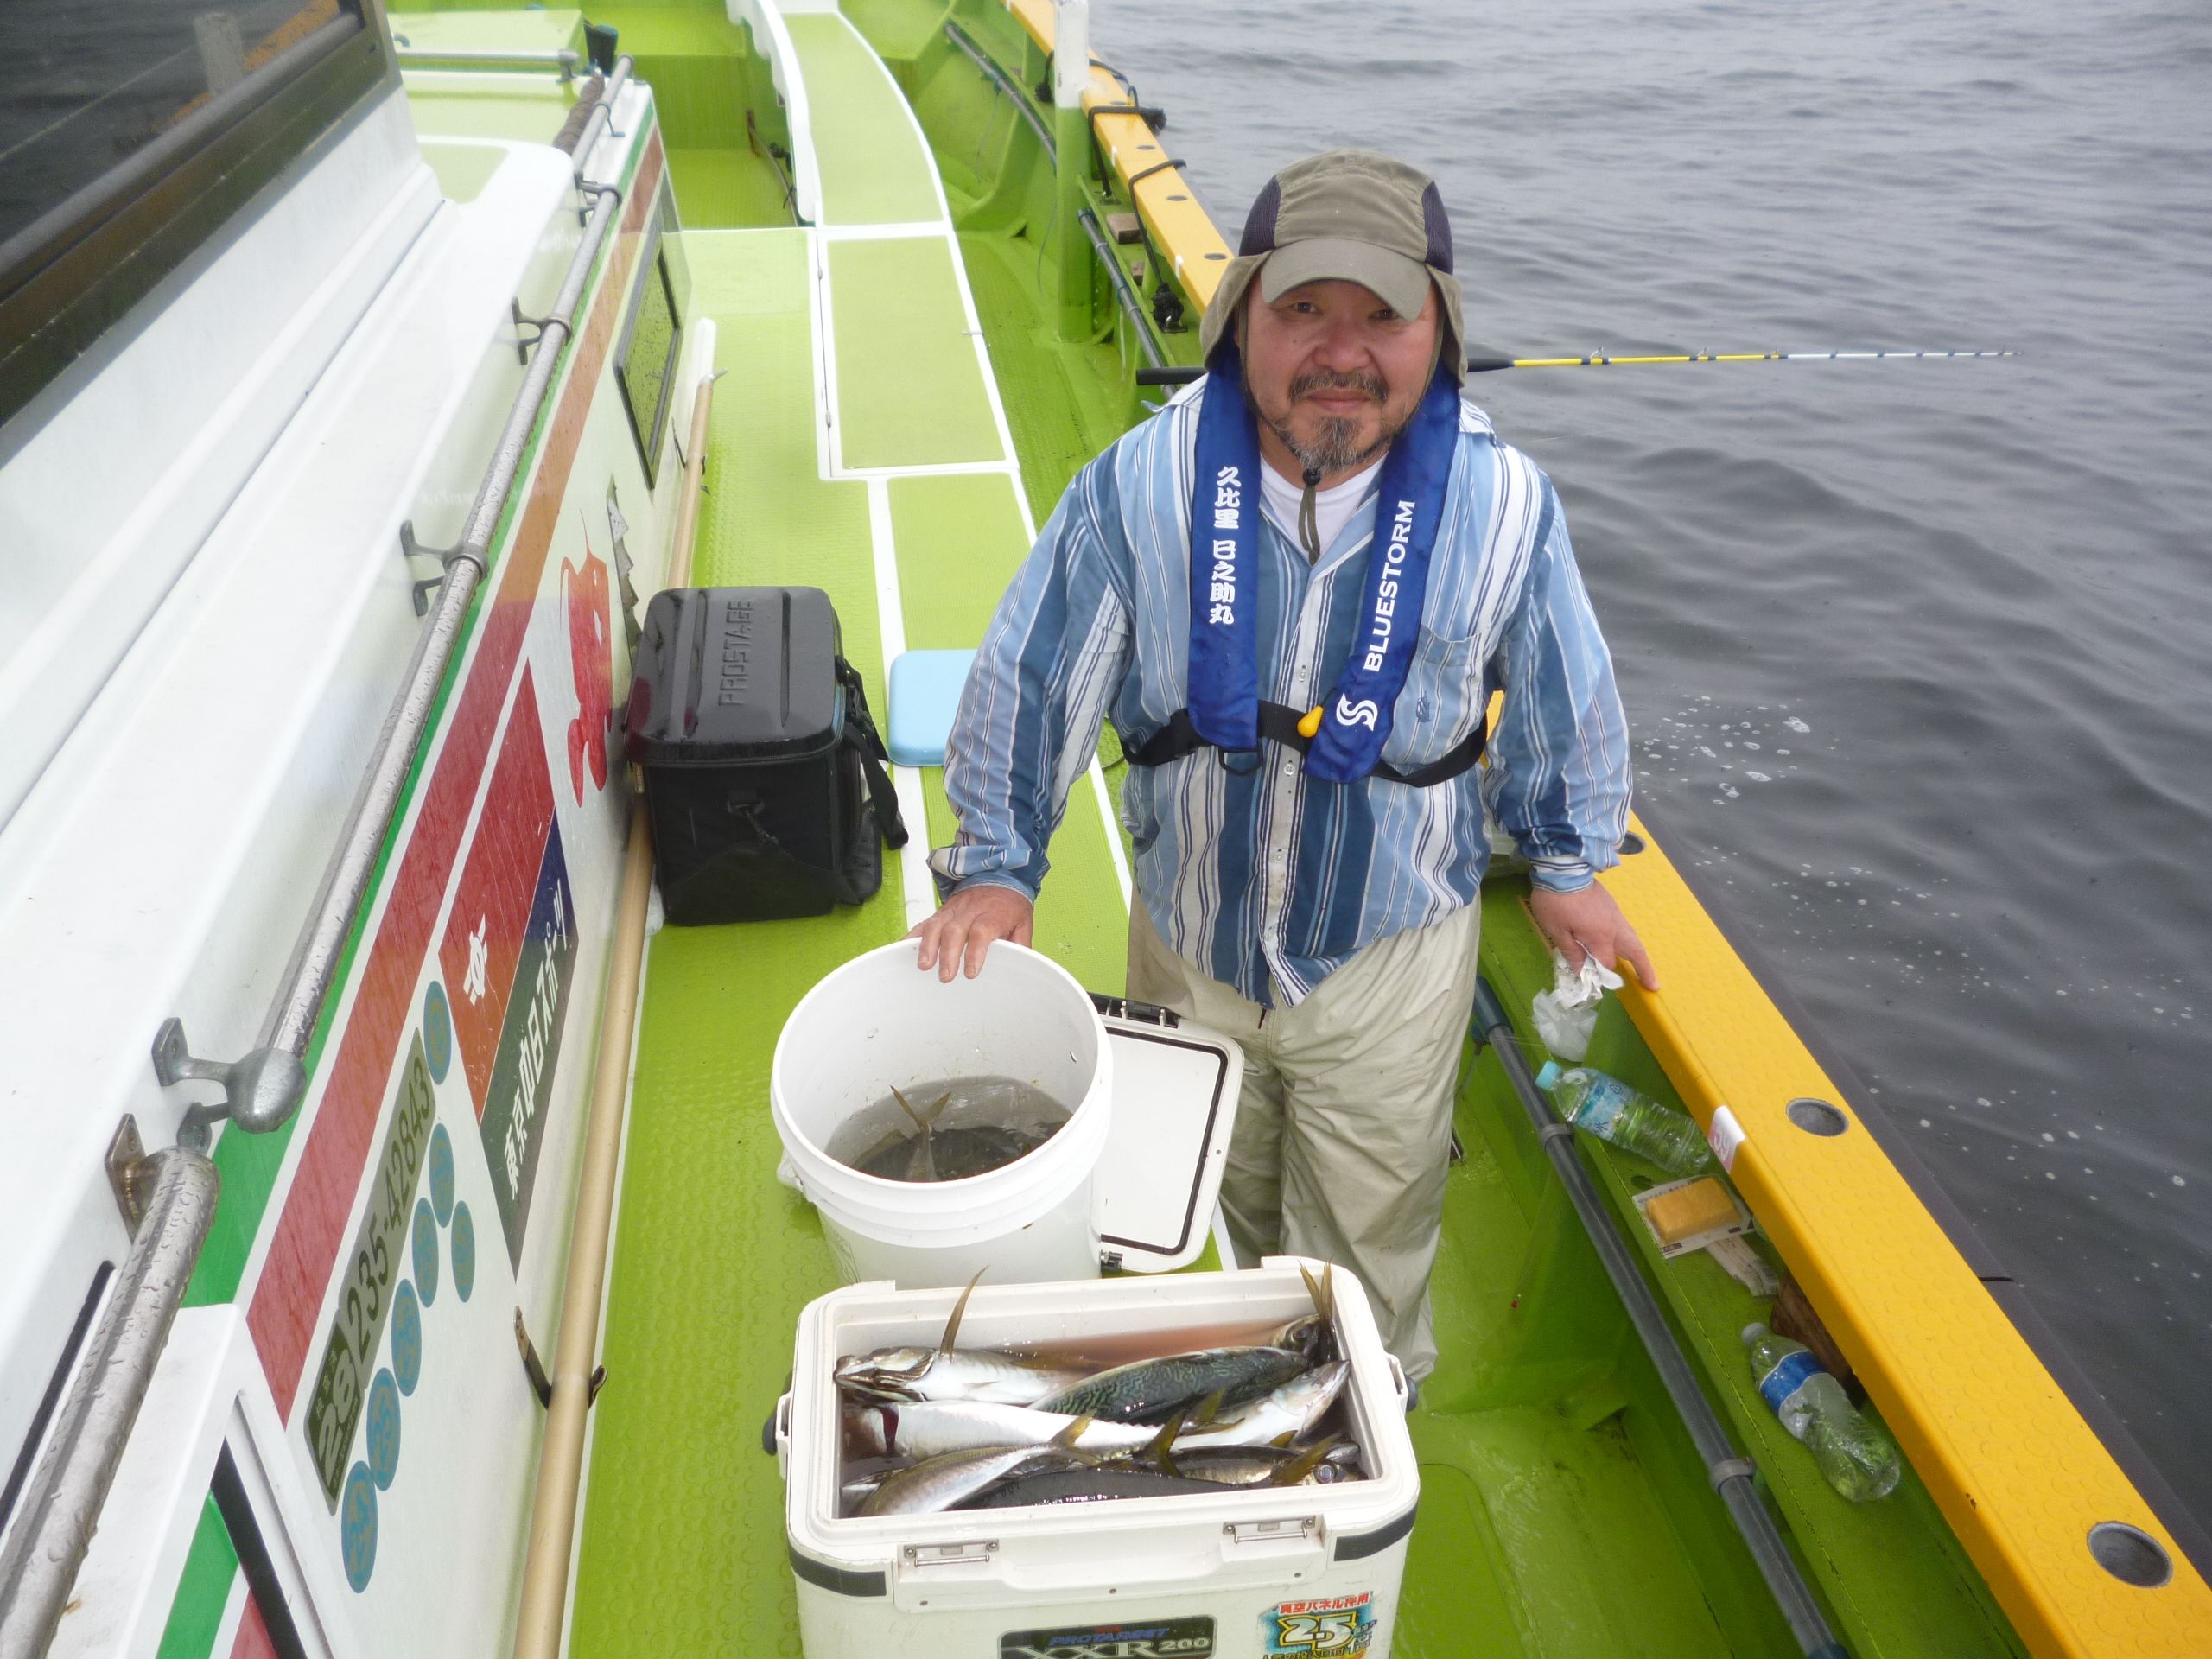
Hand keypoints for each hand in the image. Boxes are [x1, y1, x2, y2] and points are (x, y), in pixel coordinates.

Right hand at [910, 884, 1035, 981]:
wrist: (998, 876)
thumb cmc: (1010, 905)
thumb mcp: (1023, 923)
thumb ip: (1020, 946)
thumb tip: (1021, 967)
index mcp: (993, 914)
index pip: (981, 931)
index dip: (975, 951)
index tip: (970, 972)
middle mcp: (970, 911)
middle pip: (955, 930)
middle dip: (947, 954)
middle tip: (946, 976)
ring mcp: (953, 910)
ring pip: (936, 925)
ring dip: (928, 946)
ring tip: (924, 966)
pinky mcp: (942, 912)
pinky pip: (925, 922)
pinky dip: (913, 935)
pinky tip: (904, 948)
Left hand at [1528, 882, 1658, 989]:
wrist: (1563, 869)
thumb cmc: (1556, 902)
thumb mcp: (1556, 931)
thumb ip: (1571, 952)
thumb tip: (1581, 971)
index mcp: (1601, 936)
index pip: (1607, 963)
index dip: (1599, 973)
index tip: (1589, 978)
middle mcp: (1614, 927)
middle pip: (1635, 951)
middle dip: (1644, 969)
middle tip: (1654, 986)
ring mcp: (1615, 914)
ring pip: (1632, 938)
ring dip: (1637, 954)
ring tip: (1643, 969)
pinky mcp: (1611, 905)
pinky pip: (1624, 928)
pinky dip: (1627, 941)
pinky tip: (1621, 944)